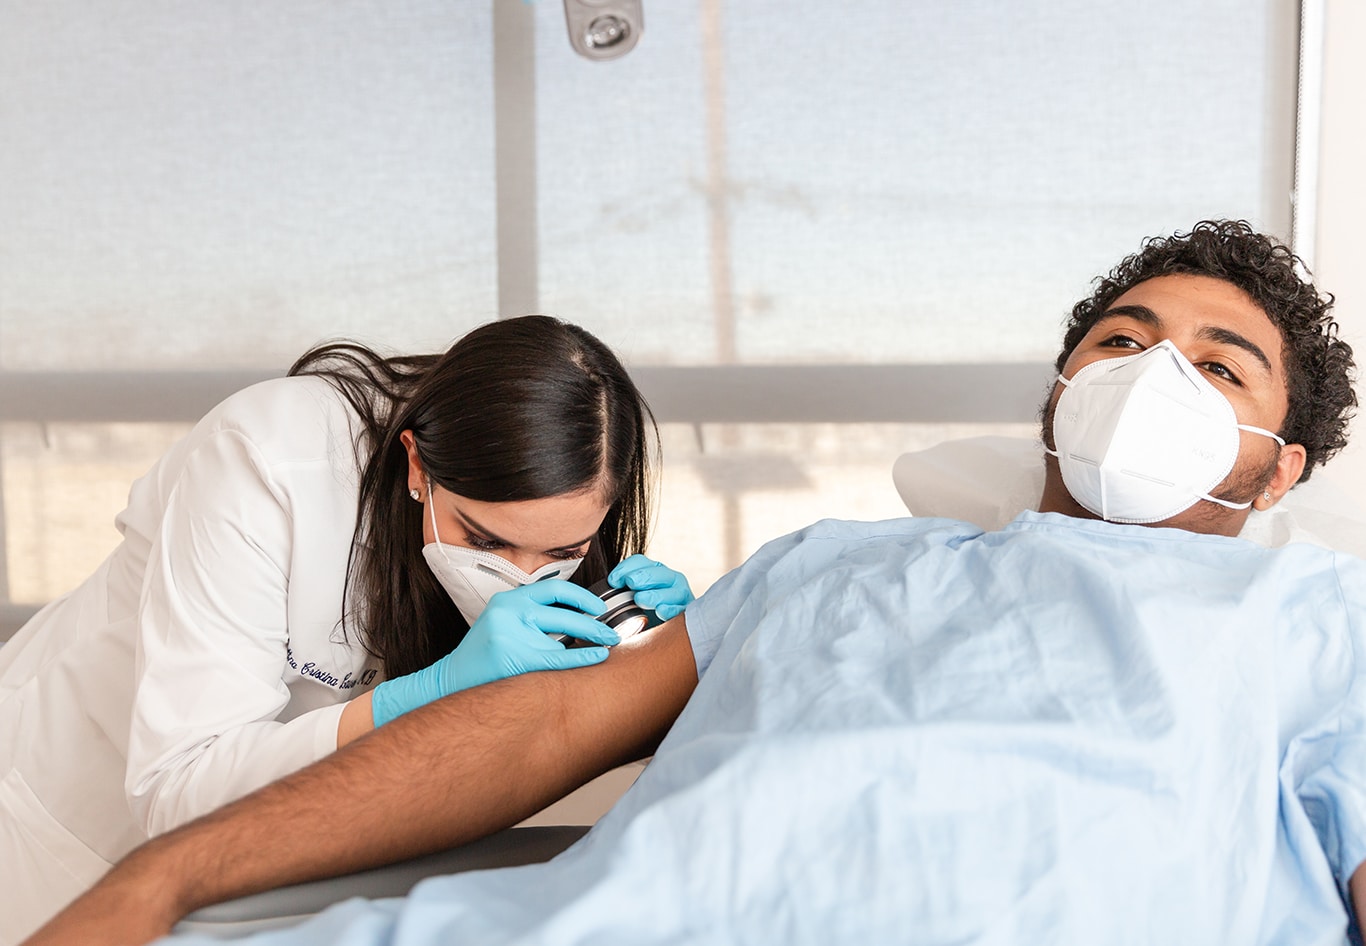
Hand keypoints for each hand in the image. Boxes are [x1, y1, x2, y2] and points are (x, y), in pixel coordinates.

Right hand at [370, 580, 615, 726]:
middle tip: (613, 630)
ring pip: (563, 633)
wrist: (452, 680)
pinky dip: (582, 656)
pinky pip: (558, 657)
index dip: (581, 595)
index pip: (553, 588)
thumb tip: (580, 617)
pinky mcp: (514, 657)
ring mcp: (510, 634)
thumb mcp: (505, 624)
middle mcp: (508, 610)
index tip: (599, 606)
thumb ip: (533, 617)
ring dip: (591, 637)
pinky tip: (597, 657)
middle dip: (594, 621)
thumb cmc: (485, 656)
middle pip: (563, 611)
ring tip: (608, 643)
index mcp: (508, 599)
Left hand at [608, 554, 694, 621]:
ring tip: (640, 599)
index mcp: (654, 571)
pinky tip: (660, 611)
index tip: (613, 581)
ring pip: (672, 590)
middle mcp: (671, 579)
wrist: (666, 634)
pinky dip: (671, 609)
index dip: (625, 568)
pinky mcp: (687, 613)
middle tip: (630, 584)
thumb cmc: (645, 614)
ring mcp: (681, 595)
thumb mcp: (632, 598)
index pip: (640, 561)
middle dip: (643, 576)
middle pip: (658, 572)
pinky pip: (681, 609)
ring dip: (655, 594)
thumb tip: (608, 586)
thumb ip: (622, 590)